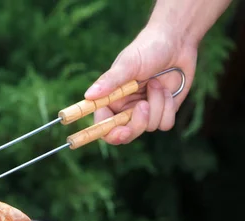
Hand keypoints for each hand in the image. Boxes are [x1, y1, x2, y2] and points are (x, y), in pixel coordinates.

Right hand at [83, 25, 197, 144]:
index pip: (103, 125)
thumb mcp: (128, 63)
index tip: (119, 131)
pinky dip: (168, 107)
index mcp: (111, 100)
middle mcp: (126, 109)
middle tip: (143, 106)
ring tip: (156, 83)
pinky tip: (168, 90)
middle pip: (125, 134)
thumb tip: (88, 96)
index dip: (107, 132)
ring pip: (148, 127)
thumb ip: (109, 81)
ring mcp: (145, 113)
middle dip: (136, 124)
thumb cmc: (147, 48)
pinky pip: (165, 124)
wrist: (176, 40)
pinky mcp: (164, 112)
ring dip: (157, 104)